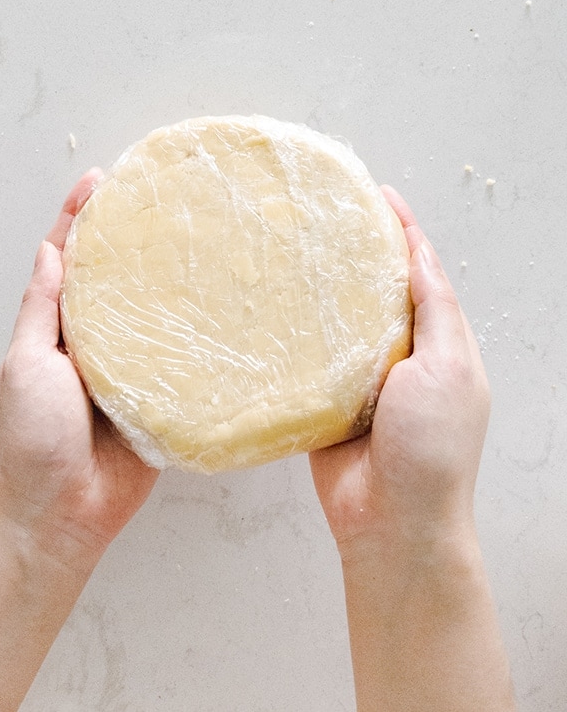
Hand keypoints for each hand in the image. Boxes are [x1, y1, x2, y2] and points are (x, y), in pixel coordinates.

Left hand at [0, 170, 159, 711]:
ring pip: (154, 313)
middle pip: (117, 279)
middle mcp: (93, 344)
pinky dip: (202, 333)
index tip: (103, 178)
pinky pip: (184, 360)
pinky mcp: (162, 401)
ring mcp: (129, 371)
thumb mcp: (27, 365)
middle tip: (168, 194)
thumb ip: (42, 311)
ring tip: (206, 233)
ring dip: (173, 279)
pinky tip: (227, 302)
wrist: (63, 513)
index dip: (82, 219)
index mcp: (54, 330)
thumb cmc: (33, 441)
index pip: (68, 261)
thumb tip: (50, 250)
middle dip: (137, 238)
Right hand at [310, 186, 488, 547]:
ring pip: (336, 326)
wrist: (392, 520)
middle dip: (353, 256)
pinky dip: (289, 339)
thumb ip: (434, 313)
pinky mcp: (322, 406)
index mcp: (441, 347)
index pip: (421, 275)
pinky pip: (304, 363)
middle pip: (375, 294)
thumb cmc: (430, 449)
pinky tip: (267, 312)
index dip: (402, 233)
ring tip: (287, 253)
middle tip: (320, 216)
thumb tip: (419, 258)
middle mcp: (401, 360)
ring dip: (317, 294)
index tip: (375, 195)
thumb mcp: (447, 369)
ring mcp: (360, 384)